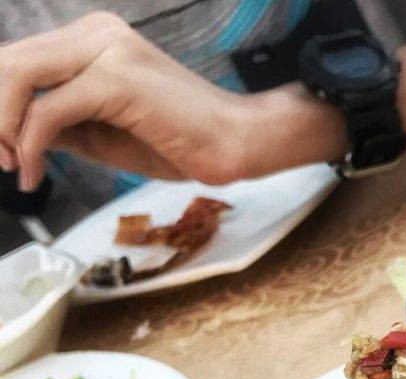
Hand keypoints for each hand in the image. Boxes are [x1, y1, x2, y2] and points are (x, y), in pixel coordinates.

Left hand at [0, 12, 347, 190]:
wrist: (237, 145)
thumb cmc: (182, 143)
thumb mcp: (106, 133)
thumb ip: (62, 125)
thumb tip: (17, 134)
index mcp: (94, 38)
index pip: (22, 60)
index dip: (0, 103)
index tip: (2, 149)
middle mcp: (96, 33)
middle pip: (10, 61)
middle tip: (2, 160)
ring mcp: (106, 50)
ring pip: (18, 76)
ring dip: (4, 127)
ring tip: (15, 167)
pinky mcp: (116, 79)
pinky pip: (49, 110)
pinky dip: (31, 144)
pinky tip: (36, 173)